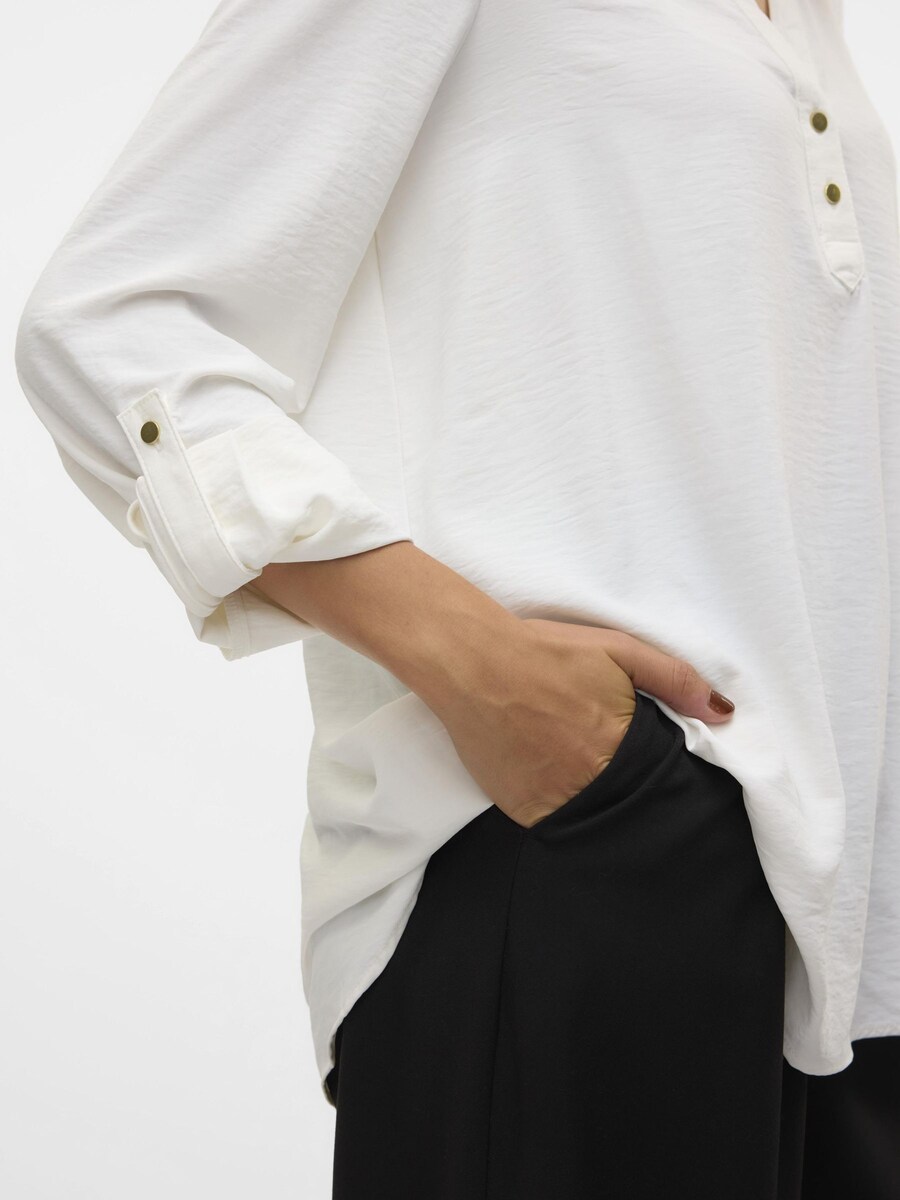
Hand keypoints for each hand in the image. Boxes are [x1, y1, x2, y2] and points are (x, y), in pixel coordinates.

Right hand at [429, 617, 734, 828]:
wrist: (472, 663)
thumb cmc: (545, 651)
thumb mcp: (617, 649)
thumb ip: (673, 679)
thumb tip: (723, 711)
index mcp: (622, 744)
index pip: (659, 775)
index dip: (655, 765)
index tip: (644, 752)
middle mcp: (591, 780)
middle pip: (627, 798)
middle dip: (624, 782)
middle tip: (600, 749)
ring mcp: (555, 800)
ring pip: (593, 814)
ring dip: (592, 795)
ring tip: (574, 759)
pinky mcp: (522, 811)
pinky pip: (554, 819)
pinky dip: (559, 803)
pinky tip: (549, 770)